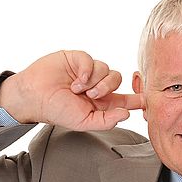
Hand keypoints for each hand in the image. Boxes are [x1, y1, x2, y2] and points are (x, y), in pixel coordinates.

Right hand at [0, 51, 143, 129]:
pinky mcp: (78, 59)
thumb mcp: (84, 122)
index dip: (137, 98)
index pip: (125, 99)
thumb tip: (126, 114)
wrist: (34, 96)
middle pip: (117, 80)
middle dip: (108, 88)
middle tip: (92, 96)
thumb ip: (106, 121)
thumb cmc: (56, 110)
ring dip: (94, 81)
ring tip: (77, 89)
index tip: (148, 99)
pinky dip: (86, 70)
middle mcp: (97, 85)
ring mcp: (88, 71)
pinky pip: (92, 60)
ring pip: (106, 69)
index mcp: (101, 102)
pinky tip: (76, 80)